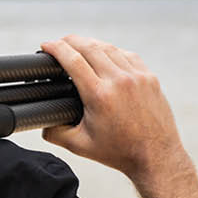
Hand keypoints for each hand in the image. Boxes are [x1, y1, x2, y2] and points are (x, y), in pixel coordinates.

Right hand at [40, 35, 197, 197]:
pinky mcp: (149, 78)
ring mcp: (137, 77)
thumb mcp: (80, 146)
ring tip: (79, 46)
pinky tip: (105, 55)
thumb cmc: (119, 152)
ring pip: (109, 48)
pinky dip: (112, 51)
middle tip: (59, 42)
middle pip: (89, 47)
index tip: (45, 45)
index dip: (55, 48)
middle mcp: (119, 81)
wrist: (156, 157)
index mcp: (99, 95)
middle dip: (70, 40)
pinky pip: (127, 55)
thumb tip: (41, 123)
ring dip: (91, 43)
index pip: (72, 60)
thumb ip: (56, 133)